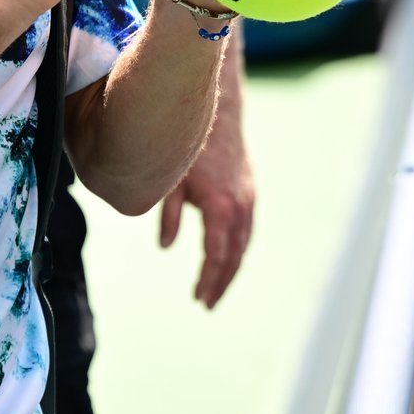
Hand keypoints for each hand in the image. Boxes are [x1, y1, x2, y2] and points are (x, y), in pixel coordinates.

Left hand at [159, 102, 253, 308]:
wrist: (217, 109)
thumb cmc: (187, 142)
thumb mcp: (170, 179)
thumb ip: (168, 214)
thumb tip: (165, 247)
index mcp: (221, 206)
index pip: (217, 255)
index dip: (208, 279)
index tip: (198, 299)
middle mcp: (240, 206)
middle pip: (234, 255)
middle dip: (221, 281)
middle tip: (206, 304)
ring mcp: (248, 197)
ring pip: (243, 243)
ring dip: (230, 267)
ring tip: (214, 288)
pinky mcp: (248, 190)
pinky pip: (245, 228)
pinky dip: (236, 247)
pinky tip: (224, 257)